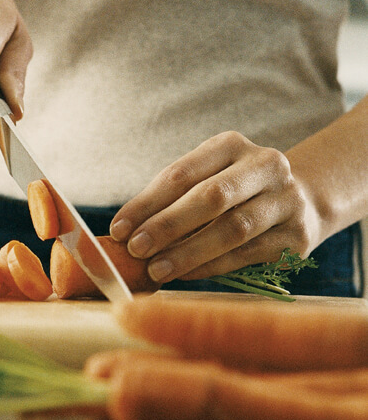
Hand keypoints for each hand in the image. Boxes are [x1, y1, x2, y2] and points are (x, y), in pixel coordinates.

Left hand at [109, 131, 321, 282]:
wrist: (302, 202)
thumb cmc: (233, 192)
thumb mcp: (205, 179)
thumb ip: (169, 199)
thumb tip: (125, 232)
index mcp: (231, 145)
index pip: (181, 174)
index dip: (145, 204)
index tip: (118, 229)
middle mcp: (265, 166)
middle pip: (211, 197)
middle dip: (168, 226)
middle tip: (136, 249)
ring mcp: (286, 200)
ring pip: (232, 229)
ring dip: (188, 252)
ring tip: (156, 269)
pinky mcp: (297, 236)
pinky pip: (246, 255)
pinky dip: (211, 267)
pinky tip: (185, 274)